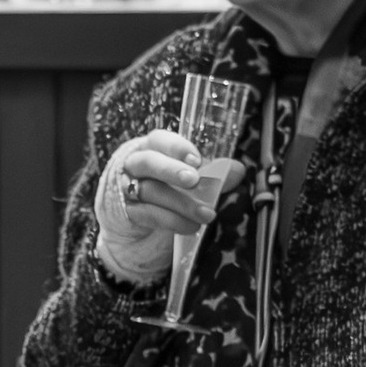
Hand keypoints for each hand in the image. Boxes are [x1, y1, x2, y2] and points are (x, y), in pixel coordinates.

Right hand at [92, 129, 239, 284]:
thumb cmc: (166, 185)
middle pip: (148, 162)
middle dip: (171, 170)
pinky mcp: (126, 211)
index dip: (177, 148)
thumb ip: (212, 172)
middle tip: (194, 180)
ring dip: (180, 204)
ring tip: (207, 214)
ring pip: (149, 191)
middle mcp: (134, 164)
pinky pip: (147, 215)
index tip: (197, 160)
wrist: (137, 212)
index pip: (159, 140)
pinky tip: (191, 226)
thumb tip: (238, 171)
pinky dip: (171, 221)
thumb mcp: (189, 175)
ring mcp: (126, 188)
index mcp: (150, 147)